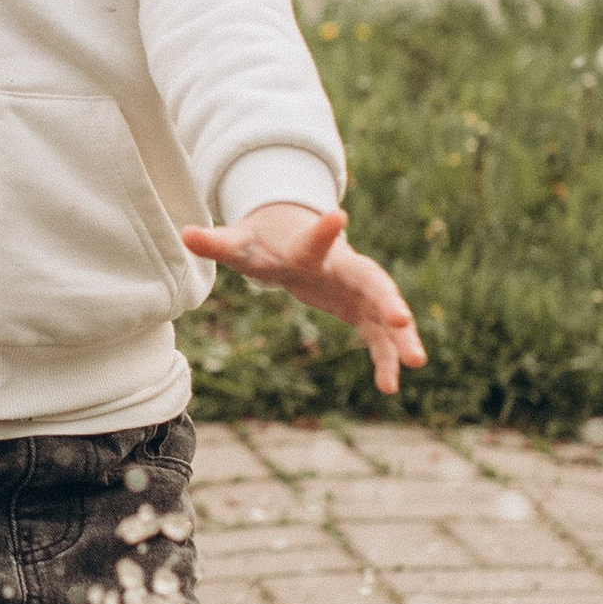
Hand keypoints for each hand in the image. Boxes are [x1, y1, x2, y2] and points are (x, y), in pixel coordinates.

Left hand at [180, 200, 427, 396]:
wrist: (289, 238)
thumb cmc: (262, 242)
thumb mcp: (240, 244)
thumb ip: (217, 242)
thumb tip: (185, 234)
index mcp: (310, 249)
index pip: (315, 242)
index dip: (323, 231)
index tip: (337, 216)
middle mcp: (343, 266)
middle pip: (370, 280)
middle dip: (387, 299)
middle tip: (402, 318)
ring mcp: (358, 289)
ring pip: (386, 312)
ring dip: (402, 336)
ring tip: (417, 363)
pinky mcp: (361, 310)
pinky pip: (378, 336)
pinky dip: (386, 358)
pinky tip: (390, 387)